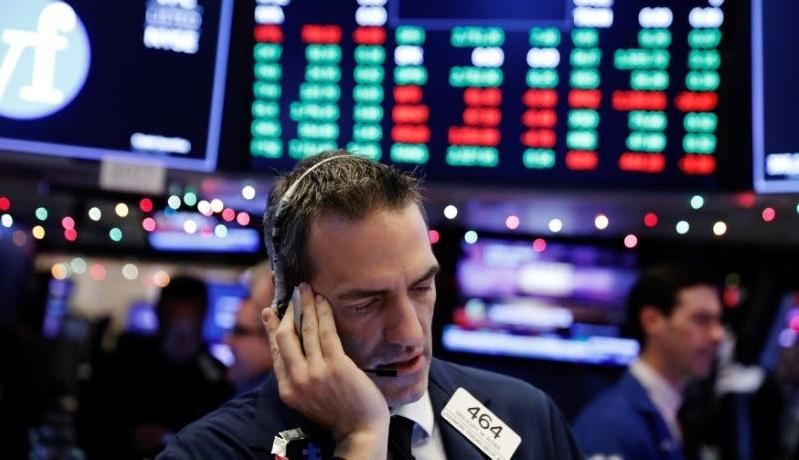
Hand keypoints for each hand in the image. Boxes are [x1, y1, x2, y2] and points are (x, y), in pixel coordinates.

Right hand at [263, 283, 388, 458]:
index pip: (275, 351)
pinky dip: (323, 313)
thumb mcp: (308, 397)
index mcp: (287, 389)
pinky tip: (322, 301)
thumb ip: (298, 375)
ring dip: (305, 306)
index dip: (271, 327)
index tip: (270, 311)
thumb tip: (293, 348)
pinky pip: (326, 333)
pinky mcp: (336, 366)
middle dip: (287, 311)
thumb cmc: (338, 411)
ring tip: (306, 290)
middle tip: (292, 294)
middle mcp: (297, 380)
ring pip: (305, 330)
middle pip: (285, 336)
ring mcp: (316, 373)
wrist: (360, 431)